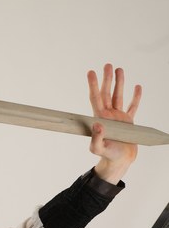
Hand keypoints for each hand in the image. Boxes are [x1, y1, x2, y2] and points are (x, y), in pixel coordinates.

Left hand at [87, 63, 141, 183]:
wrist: (119, 162)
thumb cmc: (107, 156)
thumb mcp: (98, 149)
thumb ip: (96, 138)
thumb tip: (97, 125)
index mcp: (99, 118)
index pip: (95, 98)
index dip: (93, 85)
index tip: (90, 72)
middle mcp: (108, 115)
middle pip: (107, 93)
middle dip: (107, 79)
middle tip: (107, 65)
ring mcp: (118, 117)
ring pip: (119, 96)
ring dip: (119, 83)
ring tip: (119, 69)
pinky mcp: (128, 122)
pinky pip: (132, 106)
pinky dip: (135, 97)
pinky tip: (137, 87)